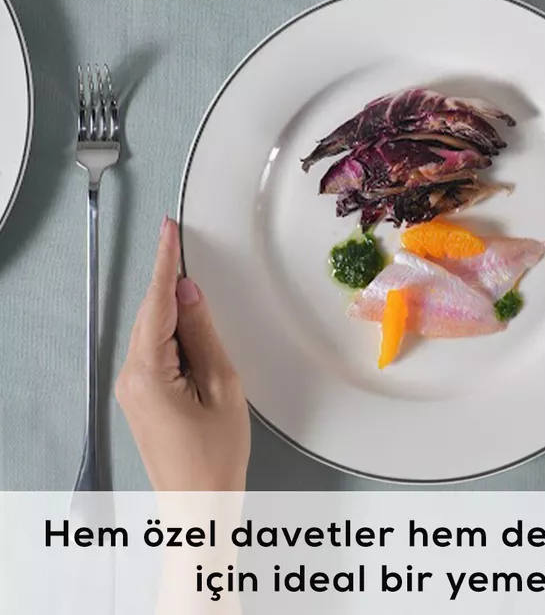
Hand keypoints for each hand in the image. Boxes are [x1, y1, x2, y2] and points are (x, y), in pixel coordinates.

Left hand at [116, 216, 250, 491]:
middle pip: (151, 313)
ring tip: (195, 285)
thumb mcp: (221, 385)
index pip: (158, 302)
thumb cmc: (215, 457)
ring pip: (153, 330)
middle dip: (169, 279)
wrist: (199, 507)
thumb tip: (189, 293)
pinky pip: (154, 349)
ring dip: (172, 306)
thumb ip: (203, 334)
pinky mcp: (140, 398)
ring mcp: (132, 389)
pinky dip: (170, 330)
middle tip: (182, 242)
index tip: (168, 229)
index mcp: (148, 373)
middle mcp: (130, 378)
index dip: (165, 261)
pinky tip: (188, 323)